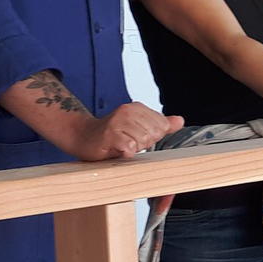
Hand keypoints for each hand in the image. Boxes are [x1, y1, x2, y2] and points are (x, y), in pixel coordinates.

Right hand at [68, 102, 182, 160]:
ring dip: (132, 149)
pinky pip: (129, 148)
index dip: (151, 137)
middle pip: (153, 135)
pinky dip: (125, 153)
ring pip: (142, 141)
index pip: (161, 126)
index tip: (135, 137)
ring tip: (120, 145)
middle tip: (126, 142)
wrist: (82, 136)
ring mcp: (118, 121)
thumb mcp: (137, 127)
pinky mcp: (110, 134)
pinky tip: (116, 150)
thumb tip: (180, 121)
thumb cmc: (111, 135)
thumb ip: (160, 124)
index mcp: (137, 108)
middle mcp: (128, 111)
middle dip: (142, 144)